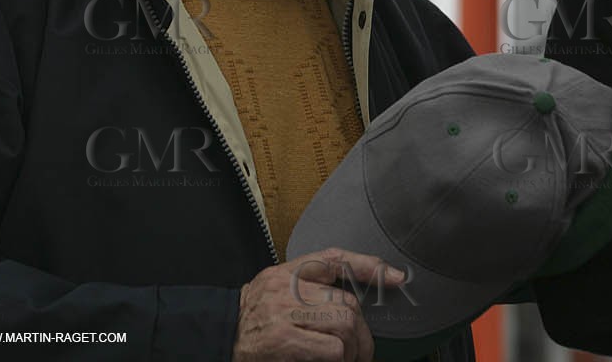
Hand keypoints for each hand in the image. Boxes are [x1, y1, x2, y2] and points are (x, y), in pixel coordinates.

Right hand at [234, 248, 401, 361]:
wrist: (215, 337)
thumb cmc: (249, 322)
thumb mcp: (273, 291)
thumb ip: (307, 289)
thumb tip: (350, 305)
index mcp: (285, 272)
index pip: (333, 259)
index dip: (368, 265)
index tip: (396, 277)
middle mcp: (286, 287)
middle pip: (345, 301)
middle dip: (361, 332)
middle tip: (361, 352)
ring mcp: (284, 313)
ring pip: (344, 324)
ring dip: (353, 349)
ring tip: (348, 360)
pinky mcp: (283, 341)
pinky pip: (331, 349)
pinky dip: (339, 359)